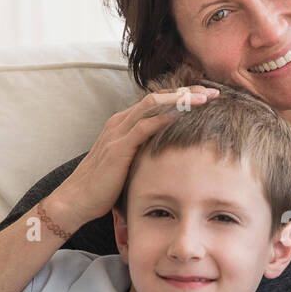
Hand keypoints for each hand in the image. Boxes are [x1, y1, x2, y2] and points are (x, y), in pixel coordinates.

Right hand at [52, 86, 219, 227]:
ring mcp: (118, 132)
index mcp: (123, 123)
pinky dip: (166, 117)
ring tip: (206, 98)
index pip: (156, 101)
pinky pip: (145, 126)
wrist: (76, 200)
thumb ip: (145, 153)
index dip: (181, 96)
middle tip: (213, 91)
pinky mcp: (119, 147)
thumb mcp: (129, 163)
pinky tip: (185, 114)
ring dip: (181, 100)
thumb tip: (170, 156)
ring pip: (153, 104)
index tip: (206, 97)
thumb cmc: (103, 186)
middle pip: (158, 96)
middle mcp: (120, 122)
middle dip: (187, 92)